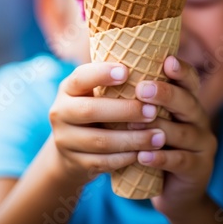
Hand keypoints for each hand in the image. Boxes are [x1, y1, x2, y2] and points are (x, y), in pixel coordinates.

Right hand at [48, 62, 166, 185]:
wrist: (71, 150)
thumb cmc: (96, 109)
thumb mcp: (96, 92)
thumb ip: (115, 81)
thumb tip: (161, 60)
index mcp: (68, 88)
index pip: (81, 77)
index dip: (101, 74)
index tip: (126, 71)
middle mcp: (61, 112)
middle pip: (90, 111)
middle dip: (124, 111)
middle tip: (153, 110)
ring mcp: (65, 139)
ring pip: (100, 141)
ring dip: (132, 139)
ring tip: (159, 136)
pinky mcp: (75, 163)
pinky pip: (103, 162)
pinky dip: (126, 158)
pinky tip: (145, 154)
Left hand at [133, 56, 216, 221]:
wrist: (174, 191)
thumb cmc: (154, 145)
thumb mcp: (151, 120)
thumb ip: (140, 100)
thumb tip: (108, 73)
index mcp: (188, 102)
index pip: (189, 81)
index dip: (180, 70)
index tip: (167, 60)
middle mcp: (199, 119)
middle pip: (188, 102)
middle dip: (165, 94)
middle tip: (142, 88)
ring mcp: (203, 144)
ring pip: (183, 132)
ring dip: (158, 127)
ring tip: (133, 124)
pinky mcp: (198, 170)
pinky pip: (181, 162)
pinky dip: (161, 159)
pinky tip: (143, 156)